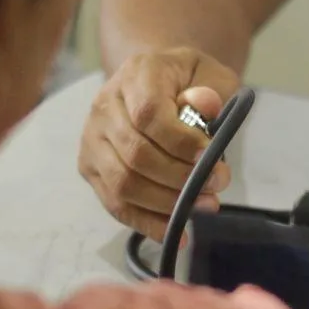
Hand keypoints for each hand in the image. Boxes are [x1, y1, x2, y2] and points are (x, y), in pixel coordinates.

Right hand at [79, 47, 239, 240]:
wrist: (158, 83)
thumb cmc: (188, 81)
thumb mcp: (210, 73)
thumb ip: (212, 88)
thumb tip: (204, 106)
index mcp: (135, 75)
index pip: (149, 114)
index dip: (180, 142)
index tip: (211, 159)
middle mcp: (105, 106)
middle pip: (136, 155)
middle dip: (181, 178)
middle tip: (217, 186)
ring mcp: (92, 139)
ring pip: (123, 184)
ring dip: (167, 204)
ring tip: (205, 206)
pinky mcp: (90, 168)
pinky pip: (116, 205)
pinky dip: (148, 224)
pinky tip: (178, 235)